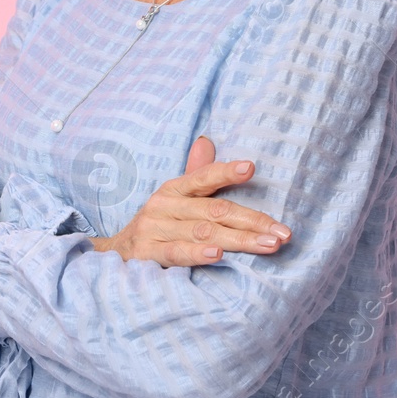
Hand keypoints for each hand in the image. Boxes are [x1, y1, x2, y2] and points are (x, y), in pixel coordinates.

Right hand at [93, 136, 291, 266]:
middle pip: (214, 211)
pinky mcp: (146, 254)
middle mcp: (163, 206)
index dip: (225, 172)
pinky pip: (176, 253)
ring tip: (269, 245)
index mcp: (174, 190)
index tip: (251, 168)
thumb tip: (207, 141)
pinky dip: (197, 255)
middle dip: (253, 221)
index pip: (203, 177)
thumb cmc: (157, 227)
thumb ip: (196, 174)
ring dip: (239, 240)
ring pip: (203, 233)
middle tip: (283, 232)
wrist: (114, 256)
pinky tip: (219, 256)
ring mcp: (153, 229)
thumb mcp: (174, 200)